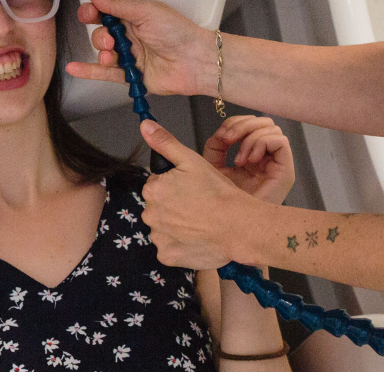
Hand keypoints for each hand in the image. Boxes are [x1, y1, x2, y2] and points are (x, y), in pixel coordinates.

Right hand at [63, 0, 213, 96]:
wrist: (195, 61)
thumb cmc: (177, 32)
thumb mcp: (146, 11)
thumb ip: (117, 4)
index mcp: (134, 16)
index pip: (105, 12)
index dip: (93, 12)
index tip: (88, 13)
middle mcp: (130, 36)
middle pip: (101, 33)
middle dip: (100, 35)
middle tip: (110, 39)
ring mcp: (129, 56)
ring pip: (103, 53)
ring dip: (101, 52)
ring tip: (111, 56)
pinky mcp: (130, 75)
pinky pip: (105, 74)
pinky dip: (88, 71)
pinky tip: (73, 68)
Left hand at [135, 120, 267, 269]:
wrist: (239, 226)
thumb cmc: (219, 193)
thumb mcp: (192, 160)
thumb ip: (165, 143)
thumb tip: (145, 125)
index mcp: (153, 190)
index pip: (157, 187)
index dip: (176, 187)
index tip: (192, 191)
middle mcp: (150, 215)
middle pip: (158, 208)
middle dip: (174, 207)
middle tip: (198, 207)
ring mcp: (158, 238)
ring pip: (163, 229)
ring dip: (176, 227)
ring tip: (200, 223)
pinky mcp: (168, 256)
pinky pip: (169, 249)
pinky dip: (180, 246)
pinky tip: (196, 239)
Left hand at [201, 116, 294, 205]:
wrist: (232, 227)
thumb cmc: (223, 202)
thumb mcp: (212, 167)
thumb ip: (215, 146)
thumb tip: (221, 131)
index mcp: (251, 154)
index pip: (249, 123)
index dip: (234, 123)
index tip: (221, 137)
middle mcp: (266, 156)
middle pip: (262, 121)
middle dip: (241, 125)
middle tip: (227, 140)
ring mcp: (277, 163)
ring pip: (271, 128)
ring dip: (250, 138)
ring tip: (240, 160)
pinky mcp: (285, 170)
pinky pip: (280, 141)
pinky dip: (262, 144)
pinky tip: (251, 161)